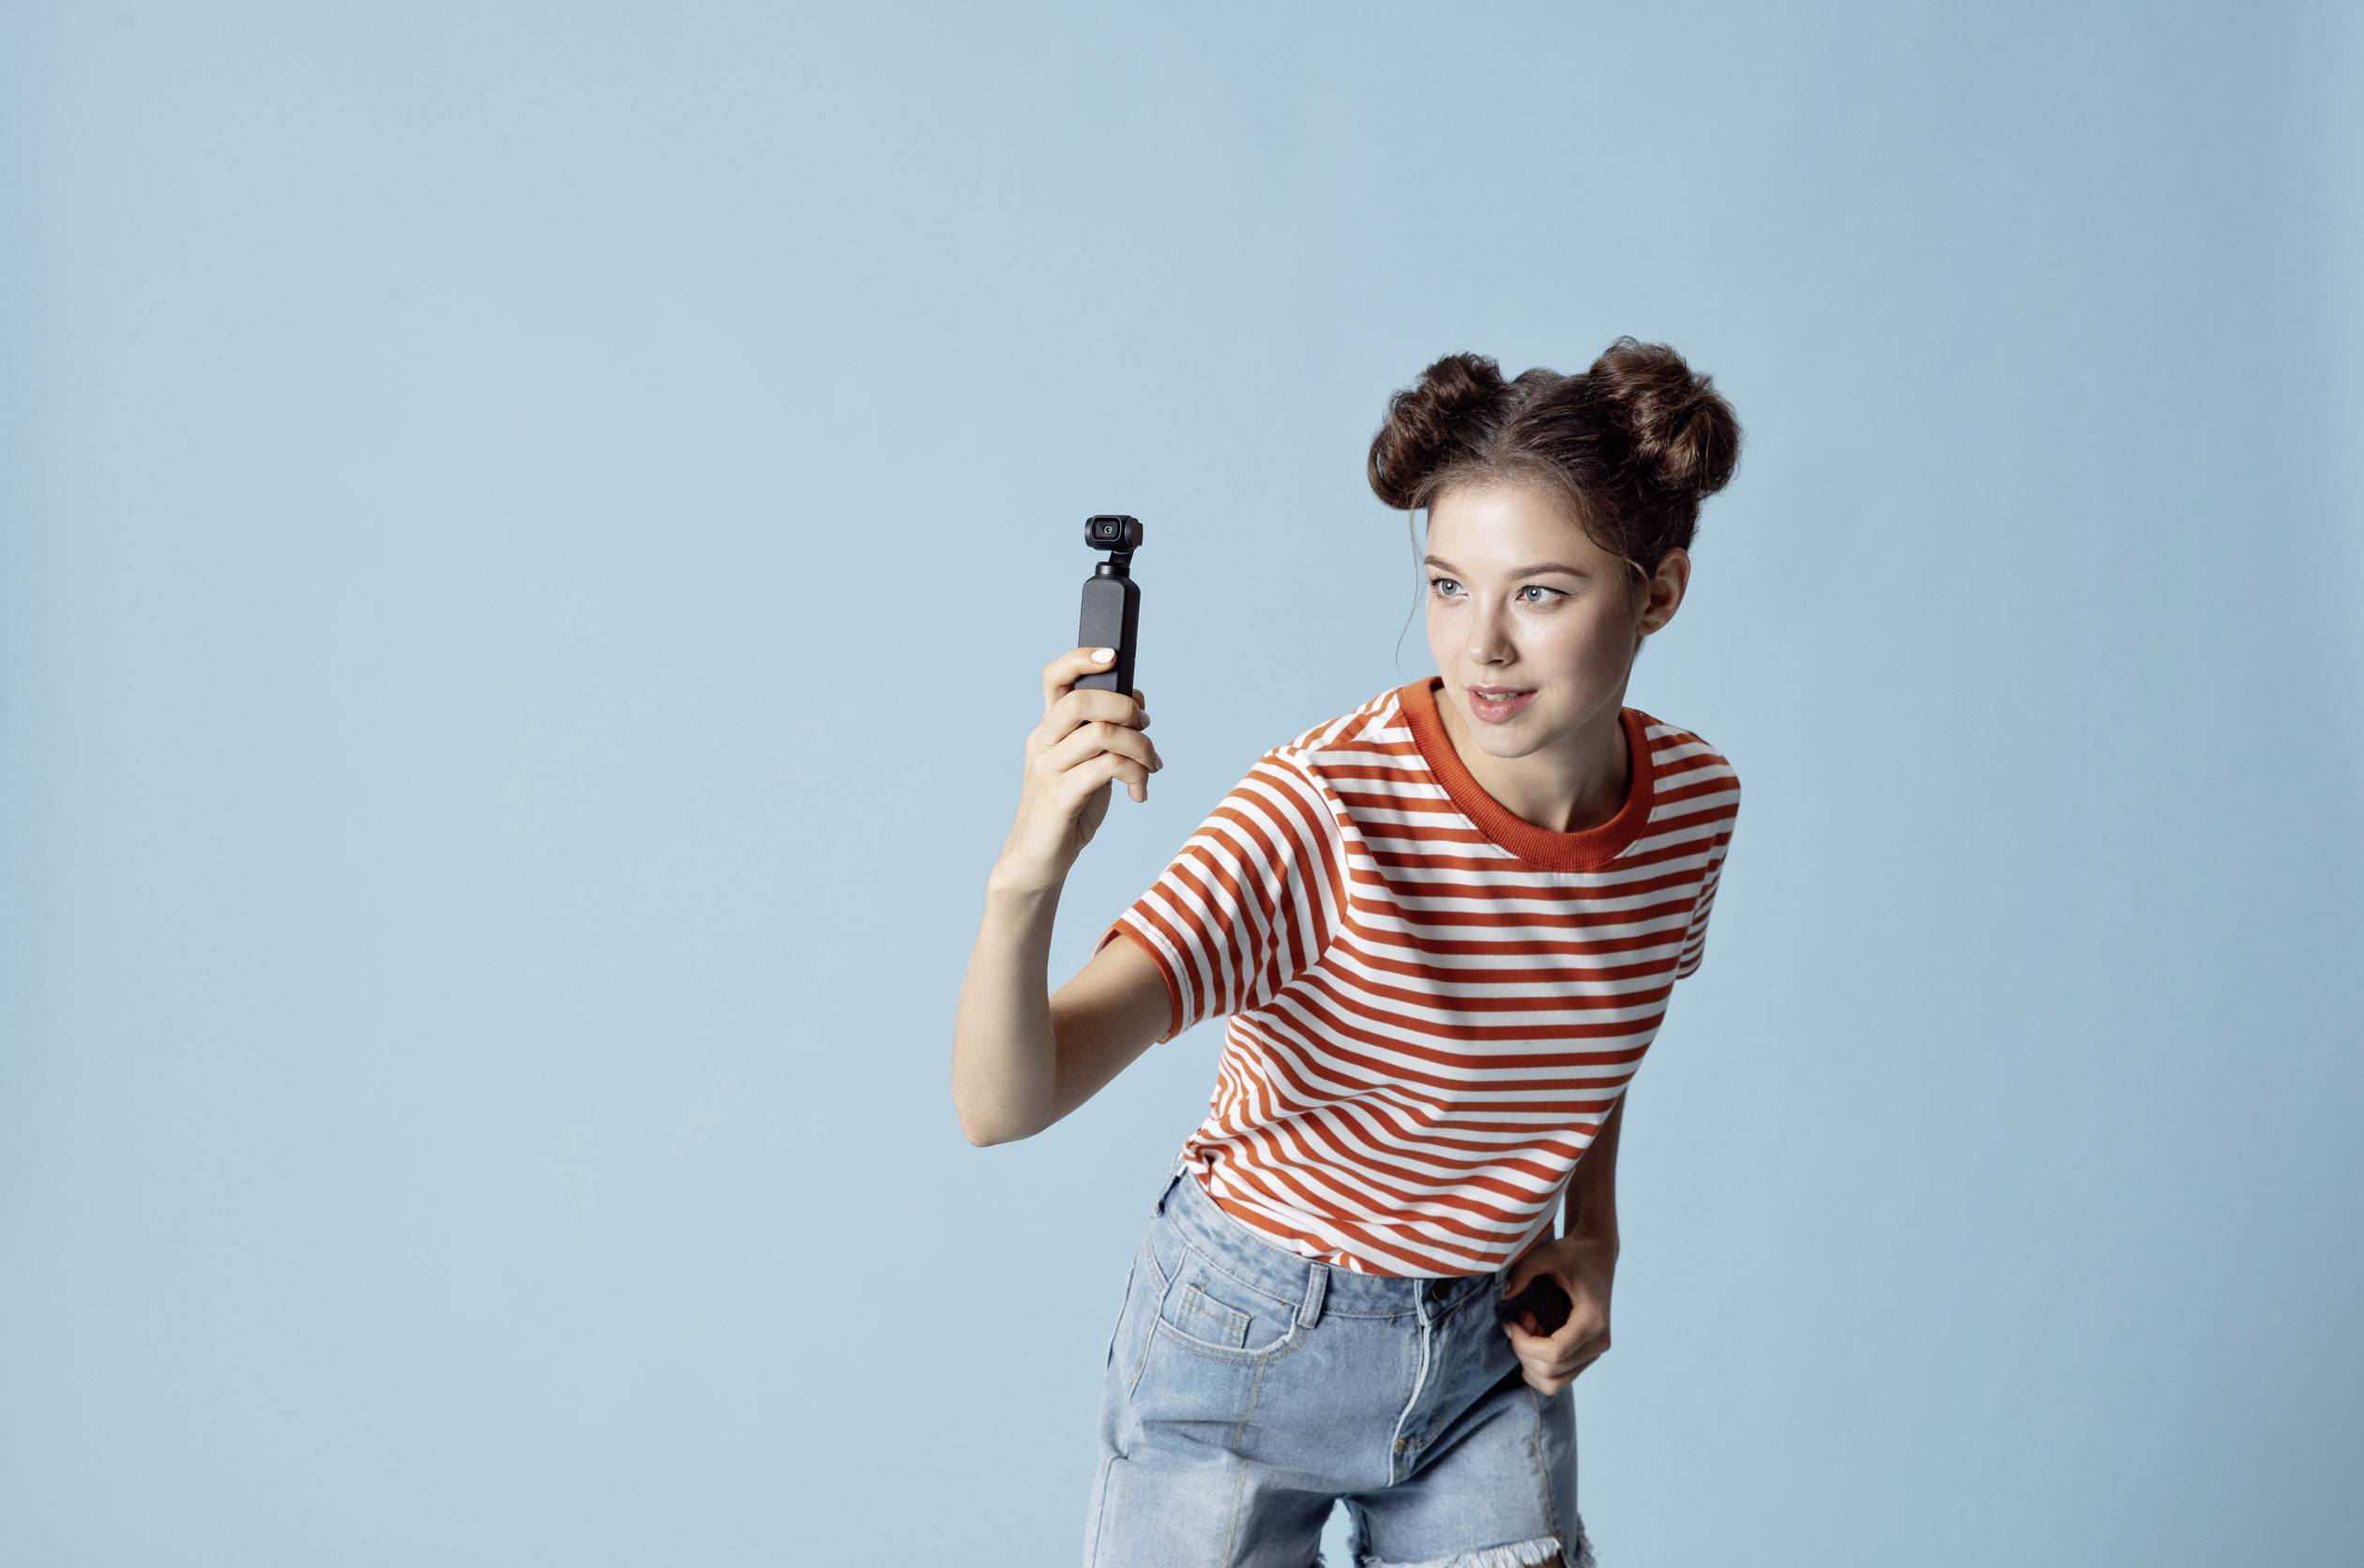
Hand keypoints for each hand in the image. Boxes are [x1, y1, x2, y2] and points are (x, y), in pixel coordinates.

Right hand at [992, 646, 1163, 891]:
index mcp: (1048, 729)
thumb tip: (1138, 700)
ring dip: (1139, 746)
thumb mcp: (1090, 764)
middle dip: (1125, 708)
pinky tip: (1139, 791)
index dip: (1082, 658)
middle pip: (1081, 700)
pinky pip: (1106, 767)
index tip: (1114, 656)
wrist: (1038, 860)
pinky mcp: (1060, 797)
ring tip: (1151, 765)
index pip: (1054, 677)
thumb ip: (1107, 733)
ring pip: (1101, 733)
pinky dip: (1134, 773)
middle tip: (1146, 728)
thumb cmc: (1069, 810)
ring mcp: (1048, 769)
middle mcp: (1043, 743)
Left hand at [1499, 1234, 1613, 1395]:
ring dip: (1530, 1360)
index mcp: (1593, 1321)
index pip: (1554, 1354)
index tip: (1511, 1322)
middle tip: (1520, 1320)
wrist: (1596, 1258)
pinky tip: (1536, 1336)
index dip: (1524, 1344)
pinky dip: (1537, 1365)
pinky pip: (1556, 1380)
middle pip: (1551, 1372)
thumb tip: (1503, 1294)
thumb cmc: (1572, 1255)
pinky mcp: (1586, 1358)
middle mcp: (1599, 1343)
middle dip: (1524, 1350)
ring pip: (1553, 1383)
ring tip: (1529, 1328)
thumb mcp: (1548, 1252)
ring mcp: (1594, 1354)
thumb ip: (1524, 1269)